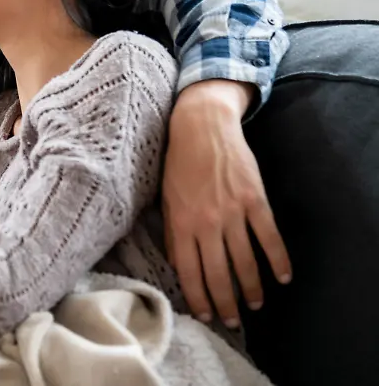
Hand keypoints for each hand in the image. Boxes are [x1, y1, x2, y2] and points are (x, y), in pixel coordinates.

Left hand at [162, 79, 291, 329]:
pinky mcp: (254, 199)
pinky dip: (278, 259)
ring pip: (245, 261)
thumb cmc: (178, 164)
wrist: (201, 127)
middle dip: (225, 302)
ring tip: (255, 305)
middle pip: (218, 273)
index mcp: (180, 223)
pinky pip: (268, 236)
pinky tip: (282, 277)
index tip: (205, 314)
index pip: (189, 272)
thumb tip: (180, 266)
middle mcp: (206, 222)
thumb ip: (173, 233)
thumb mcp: (166, 199)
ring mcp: (232, 211)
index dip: (197, 297)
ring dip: (252, 287)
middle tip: (232, 321)